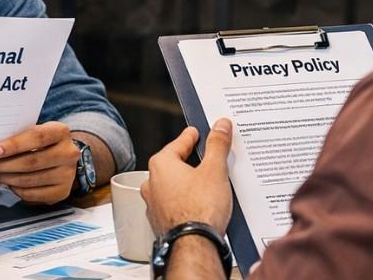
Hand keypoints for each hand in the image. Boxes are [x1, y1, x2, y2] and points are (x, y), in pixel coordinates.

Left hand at [0, 121, 78, 204]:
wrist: (64, 158)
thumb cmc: (41, 143)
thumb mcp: (32, 133)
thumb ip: (14, 139)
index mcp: (60, 132)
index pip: (37, 137)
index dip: (14, 145)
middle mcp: (67, 153)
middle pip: (30, 162)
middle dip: (0, 165)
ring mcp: (66, 175)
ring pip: (28, 180)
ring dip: (2, 178)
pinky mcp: (61, 192)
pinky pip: (31, 194)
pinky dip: (13, 189)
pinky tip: (3, 182)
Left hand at [140, 118, 233, 234]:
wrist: (193, 246)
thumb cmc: (199, 209)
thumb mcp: (214, 170)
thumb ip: (217, 145)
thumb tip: (220, 126)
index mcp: (161, 165)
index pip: (178, 143)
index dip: (190, 137)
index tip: (195, 132)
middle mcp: (152, 183)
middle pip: (174, 165)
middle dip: (190, 161)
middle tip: (205, 156)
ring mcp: (154, 204)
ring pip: (173, 187)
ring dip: (187, 183)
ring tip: (206, 183)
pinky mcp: (161, 222)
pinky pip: (174, 204)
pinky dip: (185, 201)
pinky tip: (199, 204)